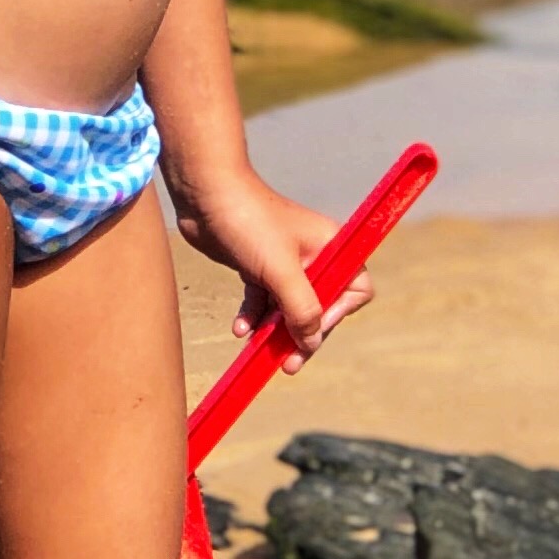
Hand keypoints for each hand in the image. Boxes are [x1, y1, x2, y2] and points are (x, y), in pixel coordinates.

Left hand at [167, 164, 370, 372]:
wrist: (204, 194)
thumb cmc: (248, 222)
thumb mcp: (281, 270)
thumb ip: (302, 308)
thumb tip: (311, 342)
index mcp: (330, 247)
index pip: (354, 289)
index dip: (338, 314)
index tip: (313, 329)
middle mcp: (312, 255)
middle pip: (319, 306)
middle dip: (302, 333)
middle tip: (288, 365)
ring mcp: (283, 262)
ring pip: (288, 308)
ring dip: (274, 330)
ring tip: (257, 349)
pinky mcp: (257, 266)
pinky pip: (262, 300)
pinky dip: (253, 316)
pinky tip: (240, 330)